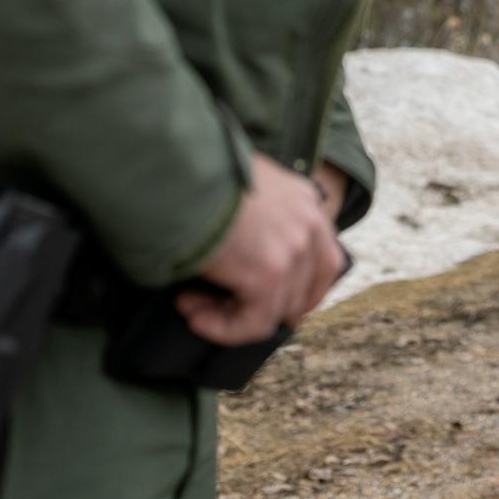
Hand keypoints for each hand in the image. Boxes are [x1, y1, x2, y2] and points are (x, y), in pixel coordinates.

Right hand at [177, 153, 345, 345]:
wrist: (174, 169)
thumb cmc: (193, 172)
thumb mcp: (241, 183)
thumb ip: (256, 213)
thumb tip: (241, 251)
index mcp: (305, 199)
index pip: (324, 258)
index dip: (300, 290)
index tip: (268, 304)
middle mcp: (309, 223)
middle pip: (306, 290)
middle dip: (264, 307)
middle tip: (219, 306)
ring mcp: (293, 250)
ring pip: (275, 310)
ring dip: (231, 315)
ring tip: (191, 305)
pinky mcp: (268, 275)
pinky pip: (253, 324)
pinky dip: (224, 329)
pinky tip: (193, 316)